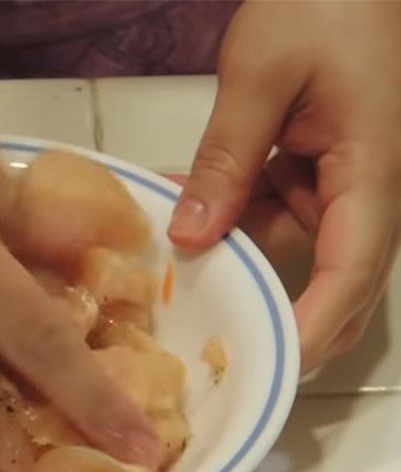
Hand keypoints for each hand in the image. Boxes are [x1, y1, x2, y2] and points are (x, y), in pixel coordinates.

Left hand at [168, 0, 400, 370]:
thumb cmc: (323, 0)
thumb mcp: (261, 74)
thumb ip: (227, 159)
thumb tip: (192, 239)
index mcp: (371, 176)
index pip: (351, 276)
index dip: (311, 332)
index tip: (264, 368)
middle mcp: (363, 196)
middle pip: (332, 288)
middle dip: (275, 319)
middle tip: (208, 346)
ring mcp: (338, 189)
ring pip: (288, 255)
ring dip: (232, 259)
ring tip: (167, 257)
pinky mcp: (313, 177)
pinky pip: (270, 217)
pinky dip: (229, 220)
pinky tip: (181, 210)